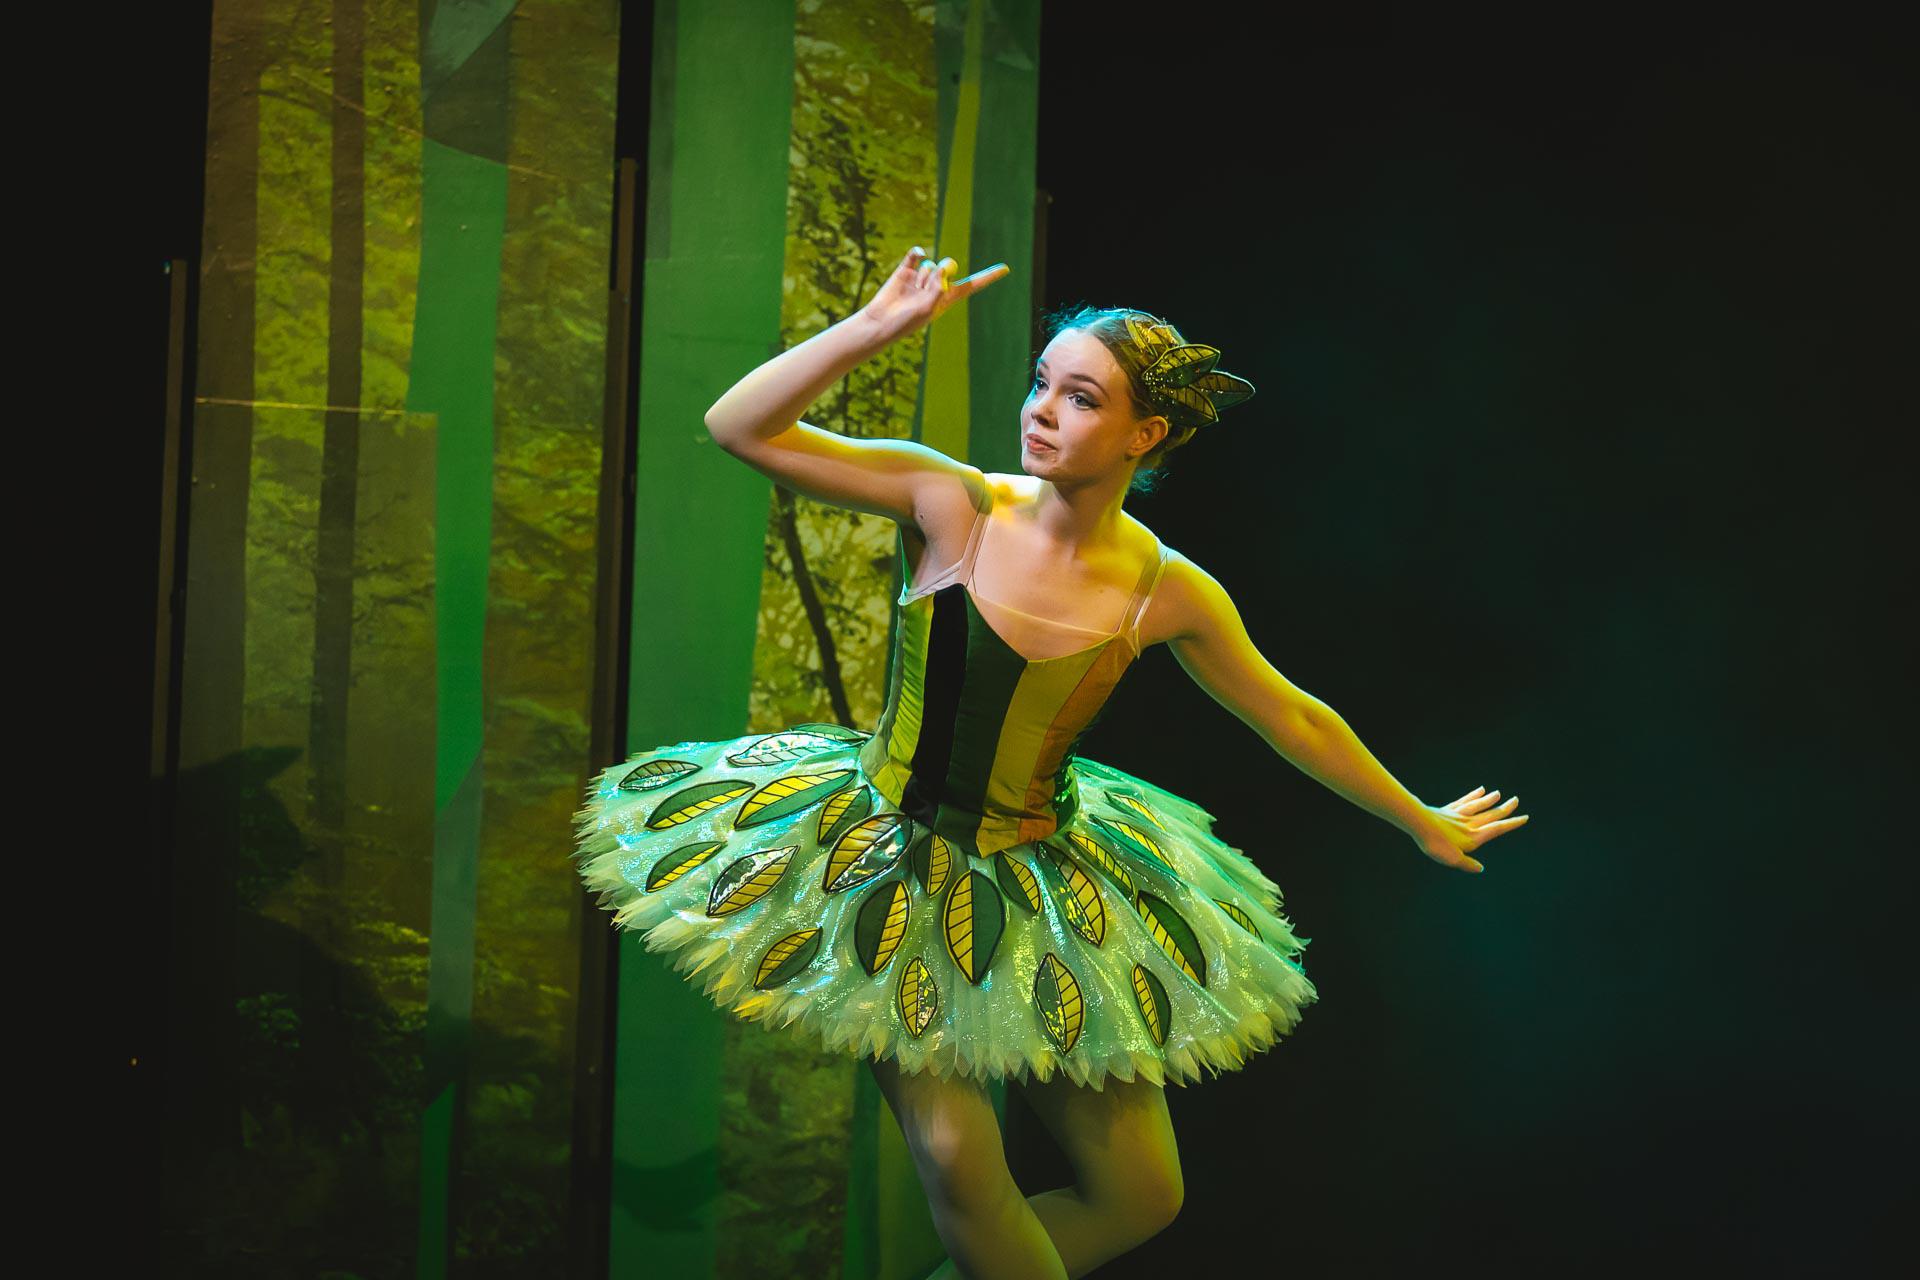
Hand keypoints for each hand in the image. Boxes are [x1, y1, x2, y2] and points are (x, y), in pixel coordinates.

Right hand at [859, 246, 1010, 344]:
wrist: (880, 322)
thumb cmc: (906, 322)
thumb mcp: (927, 309)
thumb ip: (938, 289)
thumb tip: (942, 268)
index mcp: (947, 299)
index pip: (972, 285)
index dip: (988, 277)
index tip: (1005, 268)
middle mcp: (936, 286)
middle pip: (948, 267)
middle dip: (943, 271)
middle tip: (930, 286)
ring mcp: (920, 277)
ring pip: (930, 264)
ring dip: (923, 276)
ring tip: (912, 291)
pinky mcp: (905, 270)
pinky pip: (917, 254)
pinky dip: (918, 252)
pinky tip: (918, 253)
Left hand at [1413, 786, 1528, 872]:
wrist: (1418, 824)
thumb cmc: (1436, 843)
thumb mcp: (1453, 859)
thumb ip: (1468, 864)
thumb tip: (1480, 869)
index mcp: (1474, 837)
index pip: (1497, 829)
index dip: (1512, 824)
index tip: (1524, 817)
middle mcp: (1469, 823)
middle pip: (1490, 814)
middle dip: (1504, 809)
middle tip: (1516, 800)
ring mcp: (1458, 815)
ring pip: (1478, 805)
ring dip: (1489, 800)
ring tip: (1498, 794)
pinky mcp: (1447, 810)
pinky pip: (1464, 801)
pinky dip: (1473, 796)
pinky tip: (1480, 790)